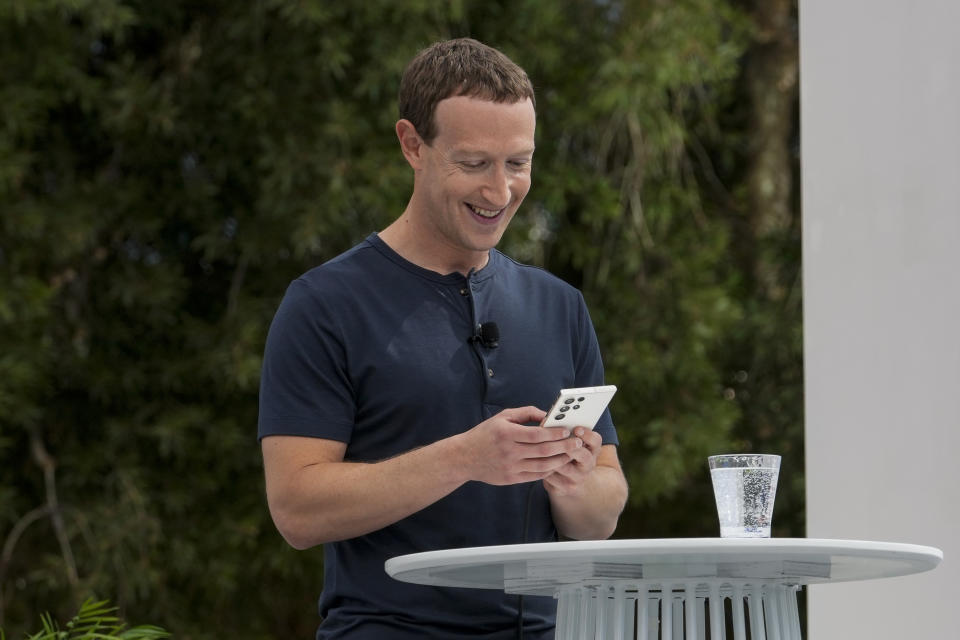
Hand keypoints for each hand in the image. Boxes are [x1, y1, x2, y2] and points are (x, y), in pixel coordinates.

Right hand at [457, 407, 582, 485]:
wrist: (465, 457)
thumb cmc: (486, 433)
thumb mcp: (502, 417)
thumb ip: (526, 413)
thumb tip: (547, 415)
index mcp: (507, 433)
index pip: (537, 434)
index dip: (555, 433)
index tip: (567, 430)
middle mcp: (509, 451)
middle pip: (543, 451)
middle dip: (564, 447)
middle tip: (577, 442)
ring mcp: (510, 467)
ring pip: (542, 466)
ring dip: (560, 460)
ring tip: (571, 454)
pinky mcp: (511, 479)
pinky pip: (535, 475)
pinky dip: (549, 470)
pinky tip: (557, 464)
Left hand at [542, 426, 601, 496]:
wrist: (570, 482)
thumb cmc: (568, 454)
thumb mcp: (572, 443)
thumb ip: (565, 433)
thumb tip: (548, 421)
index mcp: (592, 450)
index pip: (596, 440)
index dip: (587, 434)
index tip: (576, 429)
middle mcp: (588, 465)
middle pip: (584, 456)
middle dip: (570, 447)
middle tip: (558, 439)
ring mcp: (578, 478)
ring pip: (564, 467)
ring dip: (551, 456)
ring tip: (539, 447)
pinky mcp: (565, 488)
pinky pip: (552, 477)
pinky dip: (542, 467)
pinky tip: (533, 460)